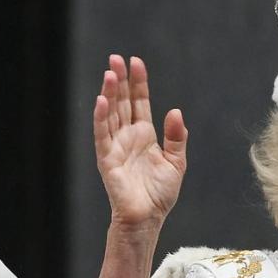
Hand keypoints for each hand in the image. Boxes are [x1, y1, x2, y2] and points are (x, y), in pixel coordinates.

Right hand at [93, 55, 187, 229]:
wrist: (148, 218)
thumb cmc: (159, 194)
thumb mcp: (176, 163)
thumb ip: (177, 137)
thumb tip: (175, 111)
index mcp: (144, 135)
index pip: (139, 102)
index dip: (138, 82)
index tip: (136, 62)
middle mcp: (127, 136)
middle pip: (121, 102)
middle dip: (120, 80)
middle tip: (116, 59)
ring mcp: (115, 146)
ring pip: (110, 114)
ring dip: (109, 93)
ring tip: (110, 73)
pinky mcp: (107, 159)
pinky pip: (102, 135)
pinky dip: (101, 118)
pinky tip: (102, 100)